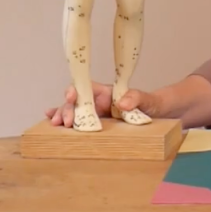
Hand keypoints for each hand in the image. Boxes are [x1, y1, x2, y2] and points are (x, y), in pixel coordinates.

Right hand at [45, 81, 159, 127]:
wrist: (157, 113)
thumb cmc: (152, 103)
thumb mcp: (147, 100)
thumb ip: (136, 98)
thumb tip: (122, 103)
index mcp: (107, 92)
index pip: (87, 87)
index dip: (76, 90)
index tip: (71, 98)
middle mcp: (97, 101)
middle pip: (76, 101)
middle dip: (67, 109)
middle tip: (66, 123)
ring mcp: (95, 113)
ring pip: (73, 112)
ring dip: (63, 116)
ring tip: (55, 124)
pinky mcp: (96, 124)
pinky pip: (79, 122)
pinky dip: (66, 121)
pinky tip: (53, 124)